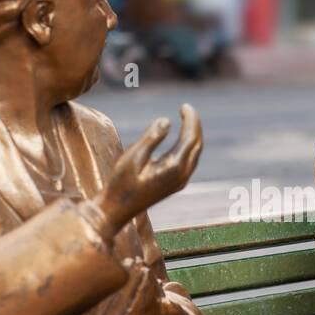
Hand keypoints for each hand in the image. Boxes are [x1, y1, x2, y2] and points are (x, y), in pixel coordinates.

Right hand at [96, 104, 201, 238]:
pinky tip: (182, 137)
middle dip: (194, 125)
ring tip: (186, 118)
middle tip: (186, 108)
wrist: (117, 209)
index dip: (190, 120)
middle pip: (196, 145)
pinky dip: (188, 145)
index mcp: (174, 168)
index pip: (190, 138)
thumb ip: (151, 138)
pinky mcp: (175, 184)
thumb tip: (167, 120)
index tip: (185, 105)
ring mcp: (180, 181)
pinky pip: (189, 160)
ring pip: (194, 153)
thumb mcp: (133, 157)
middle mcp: (182, 175)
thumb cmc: (121, 182)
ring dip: (193, 135)